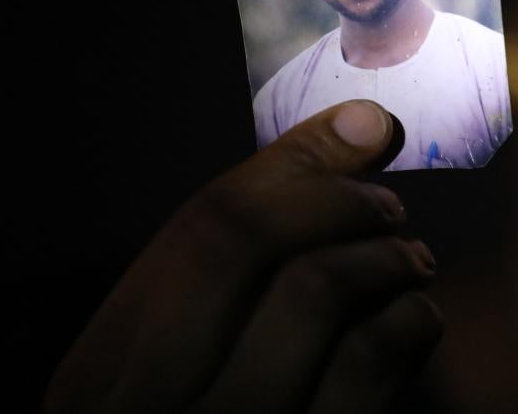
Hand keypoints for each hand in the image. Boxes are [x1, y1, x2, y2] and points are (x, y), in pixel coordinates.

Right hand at [44, 100, 441, 413]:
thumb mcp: (173, 370)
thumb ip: (229, 267)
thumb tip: (354, 130)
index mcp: (102, 374)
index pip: (202, 226)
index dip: (298, 165)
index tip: (363, 132)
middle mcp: (149, 407)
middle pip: (250, 242)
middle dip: (338, 199)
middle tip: (388, 202)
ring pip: (317, 293)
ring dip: (387, 256)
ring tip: (410, 259)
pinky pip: (370, 371)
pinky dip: (410, 323)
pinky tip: (415, 319)